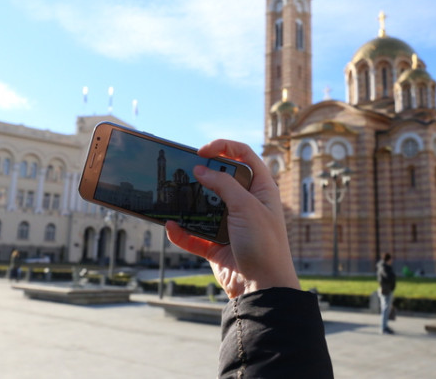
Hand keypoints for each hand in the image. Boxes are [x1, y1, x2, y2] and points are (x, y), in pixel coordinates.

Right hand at [165, 139, 299, 298]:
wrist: (264, 288)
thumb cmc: (264, 244)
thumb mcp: (246, 206)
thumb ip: (223, 185)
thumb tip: (201, 169)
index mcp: (261, 188)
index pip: (243, 156)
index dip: (223, 147)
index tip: (202, 151)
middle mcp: (245, 203)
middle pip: (220, 179)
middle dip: (201, 174)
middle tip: (183, 171)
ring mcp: (230, 224)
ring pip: (204, 206)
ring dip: (187, 203)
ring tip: (171, 196)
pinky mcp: (217, 245)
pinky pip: (194, 235)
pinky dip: (182, 232)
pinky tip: (171, 227)